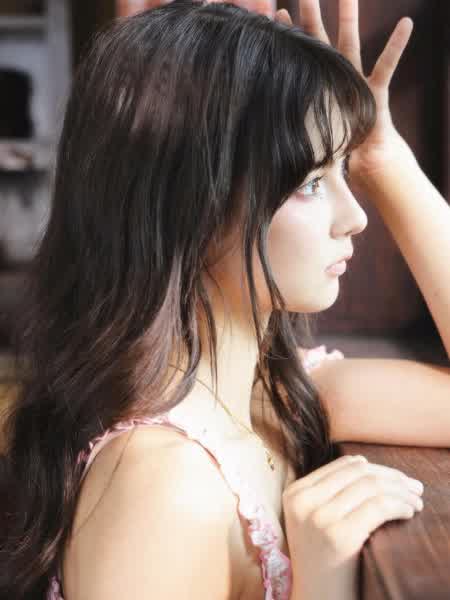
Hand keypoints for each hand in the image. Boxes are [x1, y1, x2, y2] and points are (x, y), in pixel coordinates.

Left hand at [227, 0, 415, 187]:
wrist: (362, 159)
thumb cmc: (331, 148)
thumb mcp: (302, 137)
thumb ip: (283, 131)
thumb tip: (249, 127)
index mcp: (315, 87)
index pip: (297, 56)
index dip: (286, 35)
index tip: (272, 13)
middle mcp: (334, 77)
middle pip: (320, 39)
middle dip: (312, 14)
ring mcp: (355, 81)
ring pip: (351, 43)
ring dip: (349, 18)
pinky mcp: (375, 92)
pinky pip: (387, 66)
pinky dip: (397, 45)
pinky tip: (406, 23)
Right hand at [283, 454, 423, 598]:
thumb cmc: (322, 561)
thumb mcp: (311, 519)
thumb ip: (328, 491)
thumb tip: (364, 462)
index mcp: (295, 493)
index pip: (342, 465)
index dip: (375, 467)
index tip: (396, 477)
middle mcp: (304, 502)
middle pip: (359, 473)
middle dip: (393, 477)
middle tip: (415, 487)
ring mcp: (320, 518)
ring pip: (371, 486)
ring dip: (401, 491)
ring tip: (416, 501)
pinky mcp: (340, 536)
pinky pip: (378, 507)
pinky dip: (400, 505)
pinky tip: (409, 512)